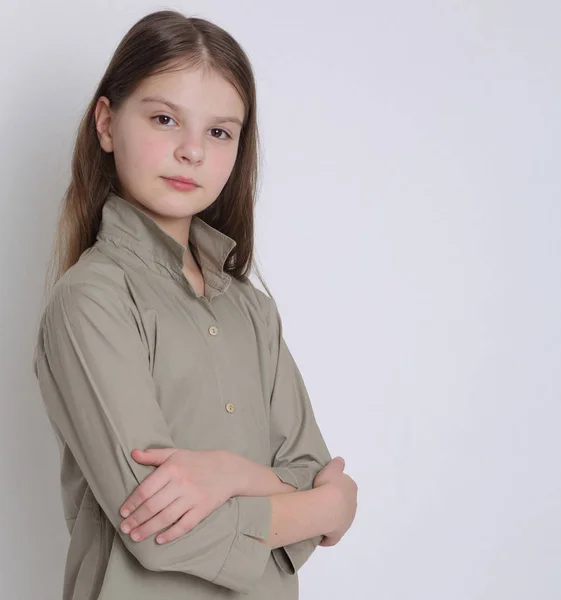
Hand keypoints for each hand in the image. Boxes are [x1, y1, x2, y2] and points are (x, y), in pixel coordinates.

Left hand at [119, 448, 236, 544]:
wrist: (228, 469)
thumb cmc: (196, 461)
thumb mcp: (175, 453)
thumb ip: (154, 454)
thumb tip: (133, 453)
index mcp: (172, 468)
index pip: (146, 489)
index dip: (132, 503)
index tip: (122, 512)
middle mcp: (182, 483)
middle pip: (153, 506)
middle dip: (136, 519)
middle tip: (125, 528)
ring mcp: (193, 497)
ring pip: (166, 517)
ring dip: (148, 529)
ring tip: (135, 536)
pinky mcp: (203, 509)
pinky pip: (184, 525)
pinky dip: (171, 534)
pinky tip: (159, 540)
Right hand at [313, 456, 357, 546]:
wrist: (327, 505)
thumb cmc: (328, 484)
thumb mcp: (332, 468)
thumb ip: (337, 464)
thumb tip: (340, 461)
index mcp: (351, 488)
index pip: (345, 487)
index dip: (336, 487)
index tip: (326, 487)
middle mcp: (352, 505)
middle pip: (344, 504)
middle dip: (336, 504)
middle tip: (321, 502)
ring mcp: (346, 521)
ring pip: (339, 519)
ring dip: (332, 519)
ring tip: (318, 516)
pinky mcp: (338, 534)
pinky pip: (332, 537)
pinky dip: (327, 537)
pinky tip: (319, 536)